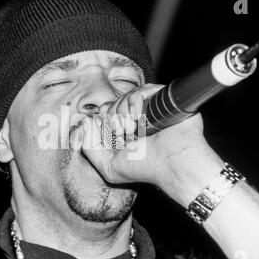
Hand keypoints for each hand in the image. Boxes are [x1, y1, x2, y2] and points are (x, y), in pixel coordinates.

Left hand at [81, 83, 223, 207]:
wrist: (172, 161)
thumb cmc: (145, 167)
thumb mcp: (108, 166)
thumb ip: (89, 148)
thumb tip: (86, 122)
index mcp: (125, 131)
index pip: (104, 114)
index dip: (102, 120)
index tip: (111, 133)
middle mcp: (136, 118)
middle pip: (111, 105)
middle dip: (113, 121)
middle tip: (125, 135)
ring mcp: (148, 107)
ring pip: (123, 98)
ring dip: (124, 115)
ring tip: (136, 131)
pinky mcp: (160, 97)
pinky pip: (139, 92)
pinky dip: (136, 106)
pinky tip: (142, 119)